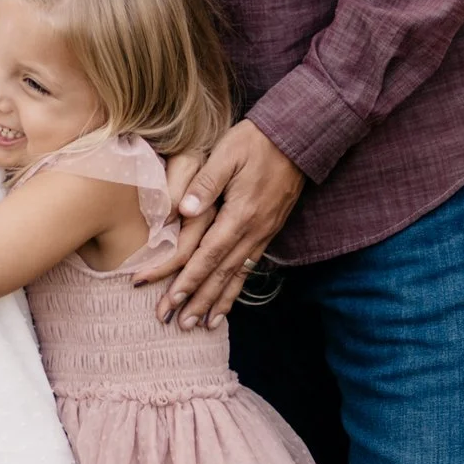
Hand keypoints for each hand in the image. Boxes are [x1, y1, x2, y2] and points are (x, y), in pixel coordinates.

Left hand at [136, 119, 304, 327]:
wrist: (297, 138)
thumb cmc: (256, 142)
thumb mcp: (227, 155)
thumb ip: (205, 184)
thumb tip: (183, 211)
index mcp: (240, 215)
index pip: (207, 256)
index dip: (185, 280)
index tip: (166, 298)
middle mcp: (253, 231)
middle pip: (220, 274)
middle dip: (196, 300)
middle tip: (176, 323)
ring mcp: (263, 234)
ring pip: (236, 276)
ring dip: (216, 302)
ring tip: (200, 326)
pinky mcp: (268, 231)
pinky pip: (249, 268)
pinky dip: (236, 289)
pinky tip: (227, 303)